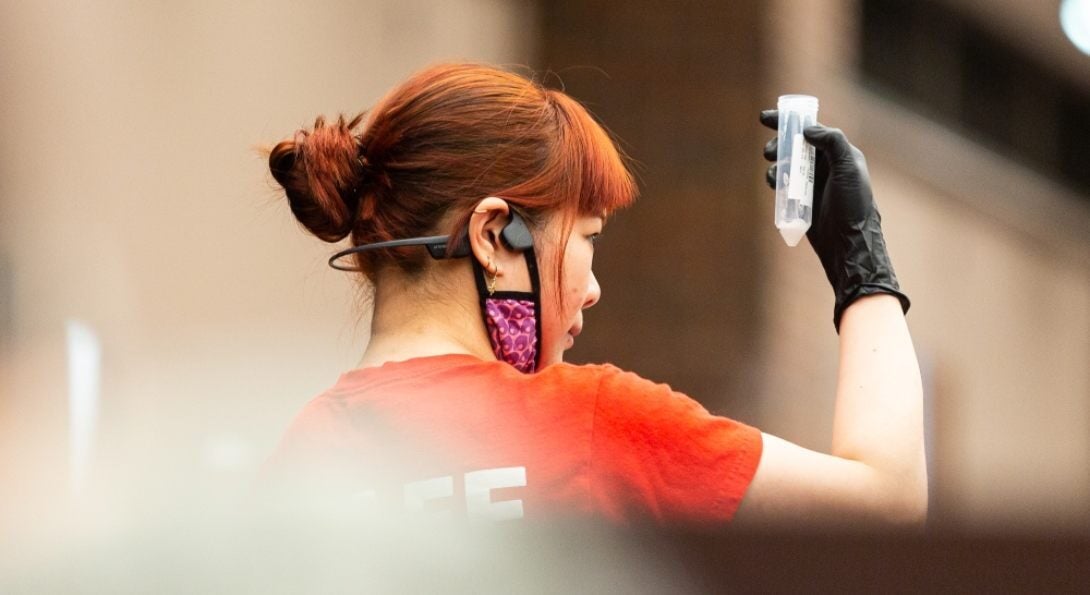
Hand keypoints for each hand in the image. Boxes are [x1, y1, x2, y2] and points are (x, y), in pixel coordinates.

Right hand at [760, 109, 909, 331]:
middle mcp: (826, 166)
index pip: (812, 130)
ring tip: (775, 173)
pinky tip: (775, 184)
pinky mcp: (802, 200)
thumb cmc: (853, 206)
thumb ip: (832, 143)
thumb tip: (808, 129)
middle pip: (795, 146)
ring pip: (787, 165)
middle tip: (769, 152)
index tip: (766, 117)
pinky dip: (776, 181)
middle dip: (779, 144)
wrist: (848, 244)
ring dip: (777, 164)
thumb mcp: (849, 169)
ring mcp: (813, 184)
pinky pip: (783, 185)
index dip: (789, 121)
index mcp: (840, 154)